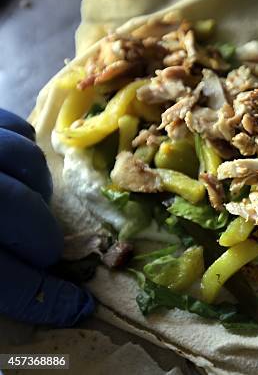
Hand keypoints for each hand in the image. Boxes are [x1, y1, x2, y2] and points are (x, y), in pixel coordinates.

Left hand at [0, 109, 93, 325]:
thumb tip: (44, 288)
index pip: (4, 278)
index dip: (43, 298)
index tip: (76, 307)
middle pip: (20, 211)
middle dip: (39, 238)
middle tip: (42, 251)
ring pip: (24, 162)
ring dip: (34, 188)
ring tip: (25, 202)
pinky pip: (13, 125)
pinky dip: (23, 146)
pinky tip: (12, 165)